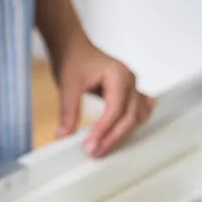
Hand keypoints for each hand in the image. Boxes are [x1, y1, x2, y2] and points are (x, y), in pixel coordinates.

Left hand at [56, 36, 154, 157]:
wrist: (74, 48)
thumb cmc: (73, 61)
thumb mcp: (68, 86)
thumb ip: (67, 112)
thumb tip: (63, 136)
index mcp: (119, 74)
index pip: (115, 109)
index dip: (104, 130)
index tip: (91, 146)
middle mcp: (131, 81)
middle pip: (130, 117)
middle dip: (113, 138)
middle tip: (94, 152)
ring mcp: (133, 88)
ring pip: (137, 118)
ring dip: (122, 135)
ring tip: (102, 148)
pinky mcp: (130, 94)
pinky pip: (138, 113)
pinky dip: (130, 127)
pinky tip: (124, 137)